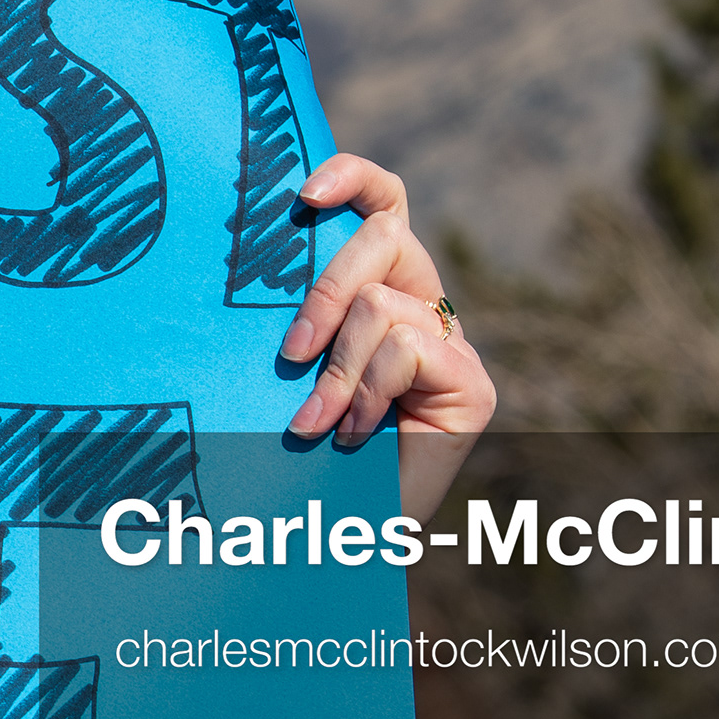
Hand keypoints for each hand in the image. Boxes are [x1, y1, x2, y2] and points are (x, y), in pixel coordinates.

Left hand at [278, 155, 494, 519]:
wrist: (333, 539)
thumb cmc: (292, 451)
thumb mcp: (281, 368)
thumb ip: (288, 317)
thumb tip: (245, 257)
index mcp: (380, 289)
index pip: (384, 204)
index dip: (354, 178)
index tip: (302, 196)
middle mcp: (425, 307)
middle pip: (384, 238)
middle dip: (325, 291)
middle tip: (286, 356)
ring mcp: (456, 346)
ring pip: (382, 305)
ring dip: (335, 372)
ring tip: (315, 425)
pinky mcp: (472, 385)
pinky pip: (406, 350)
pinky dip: (364, 395)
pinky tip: (351, 437)